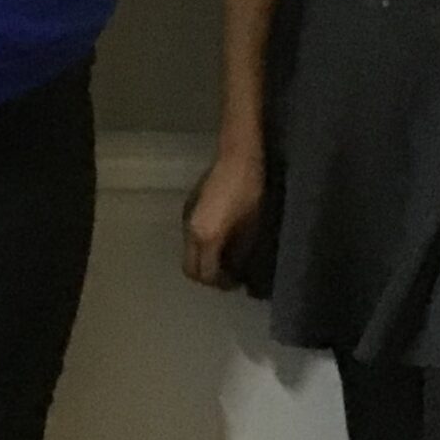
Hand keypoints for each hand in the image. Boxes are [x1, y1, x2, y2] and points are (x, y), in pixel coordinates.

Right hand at [182, 148, 264, 288]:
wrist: (238, 156)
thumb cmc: (251, 192)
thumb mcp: (252, 228)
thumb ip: (242, 254)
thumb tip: (240, 272)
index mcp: (207, 238)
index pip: (207, 275)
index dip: (222, 283)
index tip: (237, 283)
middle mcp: (191, 231)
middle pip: (191, 268)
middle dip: (207, 277)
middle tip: (227, 275)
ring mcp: (187, 218)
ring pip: (189, 252)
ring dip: (203, 260)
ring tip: (224, 256)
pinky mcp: (189, 206)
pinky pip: (190, 237)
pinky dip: (201, 245)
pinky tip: (219, 237)